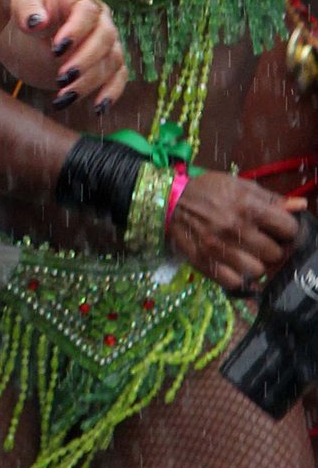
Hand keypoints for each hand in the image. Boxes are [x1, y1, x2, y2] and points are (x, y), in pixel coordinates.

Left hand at [11, 0, 128, 109]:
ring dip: (90, 81)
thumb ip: (27, 10)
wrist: (39, 22)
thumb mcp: (21, 4)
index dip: (76, 30)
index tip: (55, 49)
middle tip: (61, 78)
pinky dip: (112, 92)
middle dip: (85, 61)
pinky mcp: (109, 61)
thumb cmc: (31, 10)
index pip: (87, 10)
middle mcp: (101, 17)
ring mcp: (108, 40)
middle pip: (105, 37)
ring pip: (111, 60)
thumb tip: (36, 22)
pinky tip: (98, 108)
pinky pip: (119, 75)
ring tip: (63, 97)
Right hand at [167, 171, 300, 290]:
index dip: (287, 230)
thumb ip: (270, 198)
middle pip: (275, 253)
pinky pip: (234, 282)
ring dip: (256, 265)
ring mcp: (219, 248)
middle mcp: (235, 228)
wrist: (167, 200)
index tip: (279, 230)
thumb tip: (300, 206)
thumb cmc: (206, 190)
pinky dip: (236, 277)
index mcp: (247, 205)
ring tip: (247, 255)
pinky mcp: (204, 263)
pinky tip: (233, 266)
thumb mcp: (238, 185)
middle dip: (272, 249)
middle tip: (262, 243)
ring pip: (258, 271)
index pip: (287, 228)